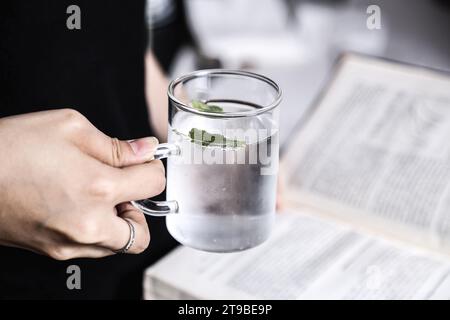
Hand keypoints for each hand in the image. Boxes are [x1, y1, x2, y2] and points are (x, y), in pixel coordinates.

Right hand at [0, 109, 164, 259]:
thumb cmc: (11, 146)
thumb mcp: (70, 127)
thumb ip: (116, 145)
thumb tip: (145, 150)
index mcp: (99, 188)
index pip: (153, 184)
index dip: (152, 168)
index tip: (142, 162)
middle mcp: (88, 224)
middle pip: (142, 234)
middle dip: (139, 208)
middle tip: (121, 187)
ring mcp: (69, 243)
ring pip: (117, 245)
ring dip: (118, 222)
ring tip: (96, 195)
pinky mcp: (52, 251)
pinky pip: (91, 248)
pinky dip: (96, 231)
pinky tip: (76, 205)